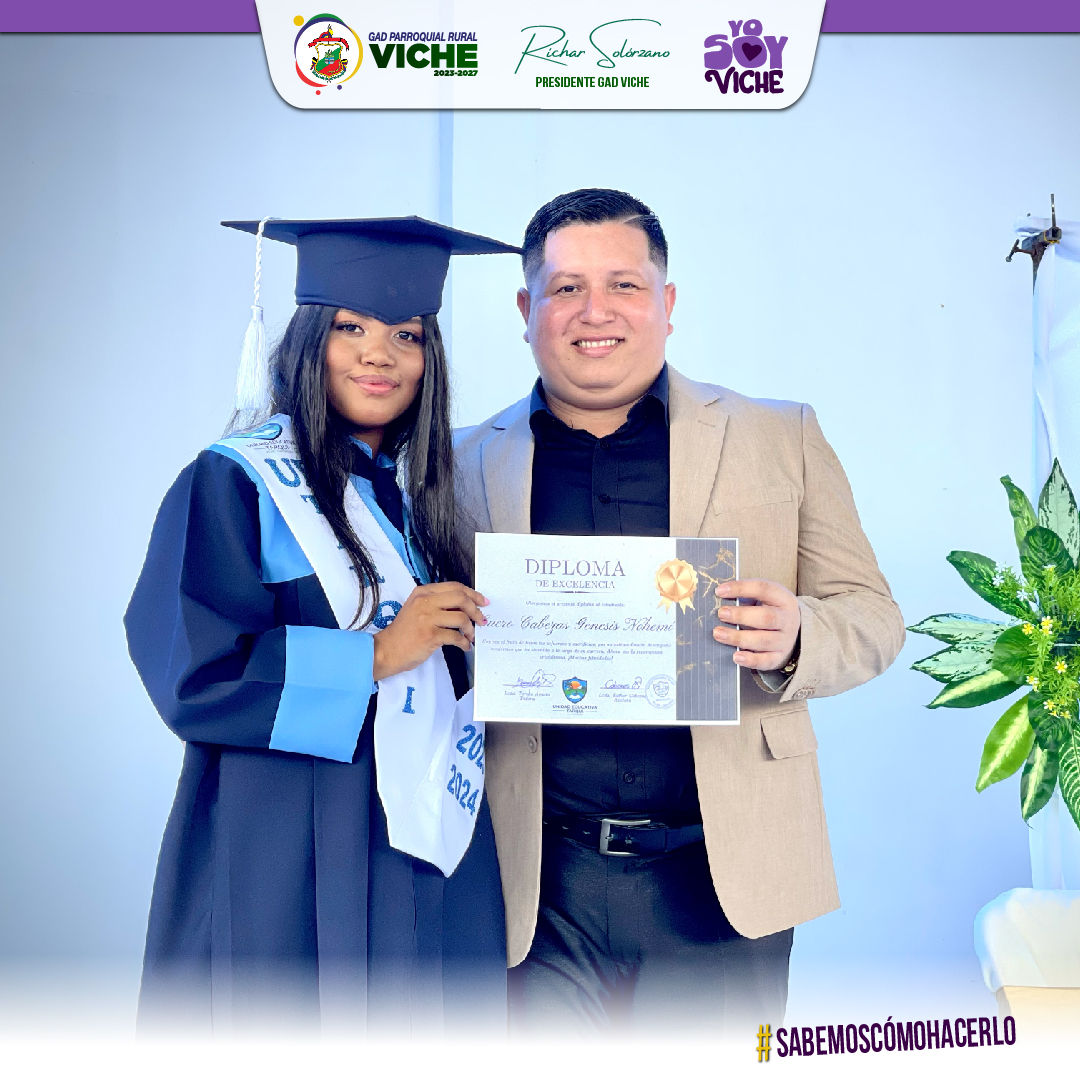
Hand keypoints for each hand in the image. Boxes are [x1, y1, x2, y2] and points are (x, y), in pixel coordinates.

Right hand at [371, 582, 487, 681]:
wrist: (386, 650)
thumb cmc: (403, 632)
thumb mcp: (417, 609)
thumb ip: (437, 604)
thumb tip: (465, 607)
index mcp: (423, 592)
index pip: (454, 586)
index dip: (473, 594)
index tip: (483, 602)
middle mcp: (425, 601)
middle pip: (461, 598)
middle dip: (476, 610)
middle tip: (482, 620)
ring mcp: (427, 618)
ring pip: (461, 617)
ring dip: (471, 629)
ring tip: (471, 636)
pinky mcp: (430, 635)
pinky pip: (456, 636)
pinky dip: (464, 642)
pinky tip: (465, 646)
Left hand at [712, 579, 799, 670]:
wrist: (794, 632)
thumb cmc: (771, 610)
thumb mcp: (765, 598)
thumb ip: (746, 596)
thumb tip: (719, 594)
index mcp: (783, 599)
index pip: (763, 589)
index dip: (741, 588)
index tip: (719, 591)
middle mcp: (787, 620)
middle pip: (766, 618)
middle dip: (741, 615)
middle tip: (721, 613)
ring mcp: (785, 640)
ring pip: (763, 640)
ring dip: (739, 638)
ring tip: (718, 633)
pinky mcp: (779, 657)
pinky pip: (765, 661)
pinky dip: (750, 660)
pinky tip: (736, 657)